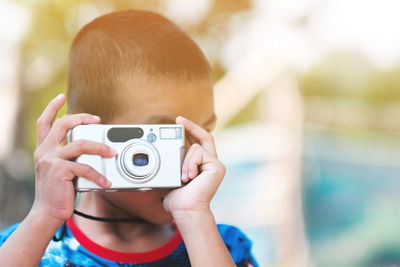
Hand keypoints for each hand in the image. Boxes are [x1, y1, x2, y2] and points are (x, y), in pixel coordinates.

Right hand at [31, 94, 114, 223]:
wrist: (47, 213)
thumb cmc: (58, 193)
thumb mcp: (61, 170)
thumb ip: (71, 157)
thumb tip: (93, 148)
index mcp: (44, 150)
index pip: (45, 123)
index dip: (52, 108)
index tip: (60, 97)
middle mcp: (45, 152)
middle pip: (63, 124)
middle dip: (82, 118)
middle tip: (97, 120)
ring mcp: (51, 160)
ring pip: (81, 144)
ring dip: (100, 148)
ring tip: (113, 153)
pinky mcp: (60, 170)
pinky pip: (85, 167)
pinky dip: (98, 175)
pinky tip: (106, 183)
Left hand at [163, 116, 225, 217]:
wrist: (186, 210)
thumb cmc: (177, 199)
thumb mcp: (171, 177)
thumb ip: (171, 166)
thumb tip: (158, 156)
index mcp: (201, 165)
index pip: (199, 143)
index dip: (191, 130)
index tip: (179, 122)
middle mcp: (211, 163)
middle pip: (205, 137)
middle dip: (191, 126)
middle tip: (178, 119)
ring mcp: (216, 164)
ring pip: (196, 147)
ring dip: (185, 161)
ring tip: (183, 178)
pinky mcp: (217, 166)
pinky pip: (199, 153)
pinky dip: (190, 164)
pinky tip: (189, 177)